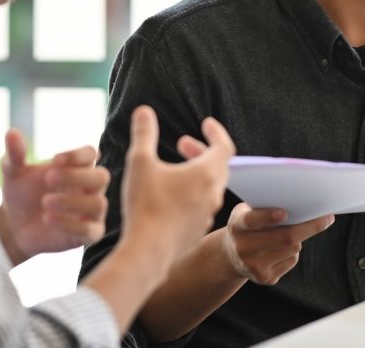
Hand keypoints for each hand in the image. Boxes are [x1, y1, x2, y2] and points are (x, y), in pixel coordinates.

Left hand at [0, 129, 109, 262]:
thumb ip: (15, 154)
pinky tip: (48, 218)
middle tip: (49, 178)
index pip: (91, 154)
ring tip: (45, 202)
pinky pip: (92, 230)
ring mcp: (91, 211)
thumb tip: (11, 132)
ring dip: (72, 201)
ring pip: (98, 203)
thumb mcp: (13, 172)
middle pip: (102, 177)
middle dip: (77, 177)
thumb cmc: (20, 193)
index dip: (77, 155)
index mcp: (77, 167)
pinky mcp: (88, 234)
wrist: (13, 226)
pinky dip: (71, 224)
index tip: (55, 158)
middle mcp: (89, 187)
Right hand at [120, 106, 234, 275]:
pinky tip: (172, 195)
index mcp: (206, 173)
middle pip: (218, 165)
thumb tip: (144, 111)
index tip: (206, 123)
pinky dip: (193, 192)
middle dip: (201, 150)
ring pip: (211, 186)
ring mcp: (208, 213)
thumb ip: (144, 134)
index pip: (224, 146)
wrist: (147, 252)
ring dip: (197, 172)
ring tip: (177, 168)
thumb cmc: (145, 205)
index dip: (216, 132)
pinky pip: (203, 204)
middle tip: (182, 143)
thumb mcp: (140, 162)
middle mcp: (213, 193)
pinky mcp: (198, 229)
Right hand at [219, 204, 333, 284]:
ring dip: (297, 239)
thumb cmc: (247, 226)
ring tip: (286, 233)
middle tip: (327, 218)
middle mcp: (243, 248)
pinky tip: (279, 249)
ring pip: (292, 248)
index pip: (252, 220)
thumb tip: (301, 206)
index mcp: (237, 226)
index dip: (267, 216)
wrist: (231, 255)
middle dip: (309, 226)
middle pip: (284, 237)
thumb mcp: (247, 213)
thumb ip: (265, 209)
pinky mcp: (265, 278)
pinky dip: (291, 251)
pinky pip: (291, 261)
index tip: (284, 213)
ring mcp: (254, 266)